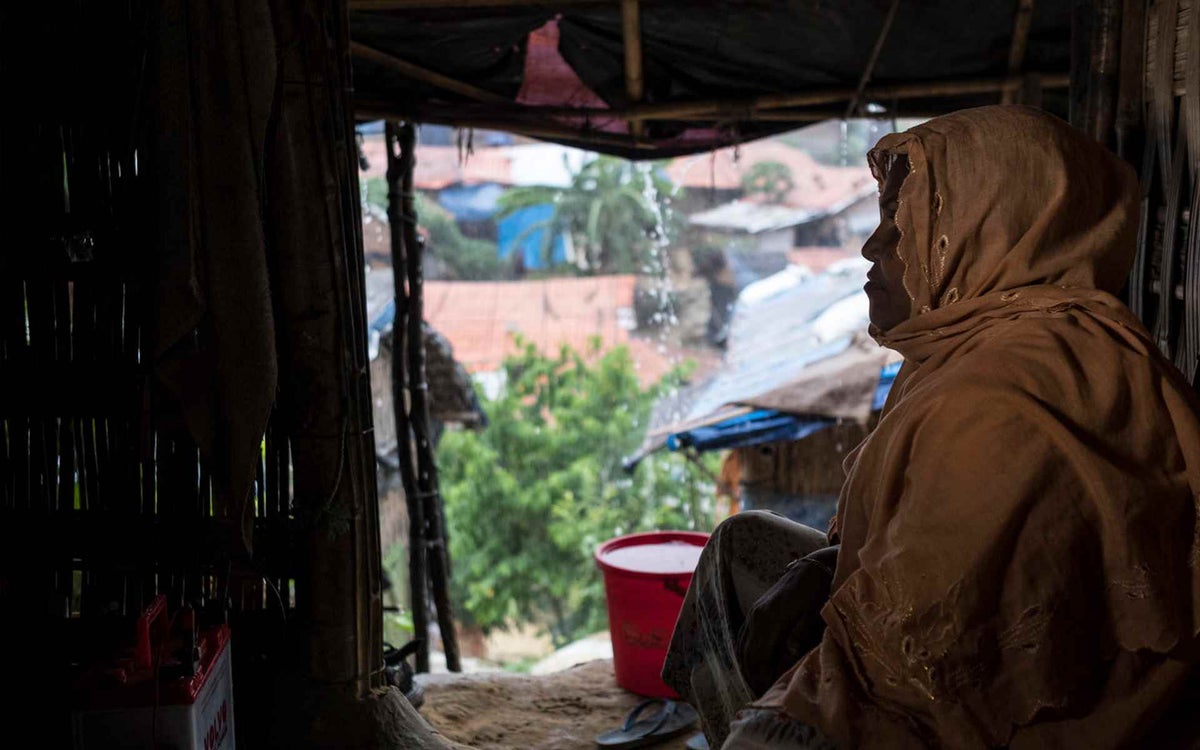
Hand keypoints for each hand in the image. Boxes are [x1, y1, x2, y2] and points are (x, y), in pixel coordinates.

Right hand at [736, 545, 838, 696]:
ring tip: (761, 685)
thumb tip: (788, 657)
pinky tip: (759, 667)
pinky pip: (745, 639)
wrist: (815, 567)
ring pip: (742, 648)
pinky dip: (749, 656)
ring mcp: (753, 613)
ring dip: (749, 668)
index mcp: (768, 619)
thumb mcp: (815, 614)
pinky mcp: (756, 612)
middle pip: (746, 656)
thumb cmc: (819, 591)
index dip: (761, 678)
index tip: (768, 693)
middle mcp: (755, 617)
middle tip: (764, 695)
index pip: (757, 657)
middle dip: (753, 677)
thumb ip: (800, 635)